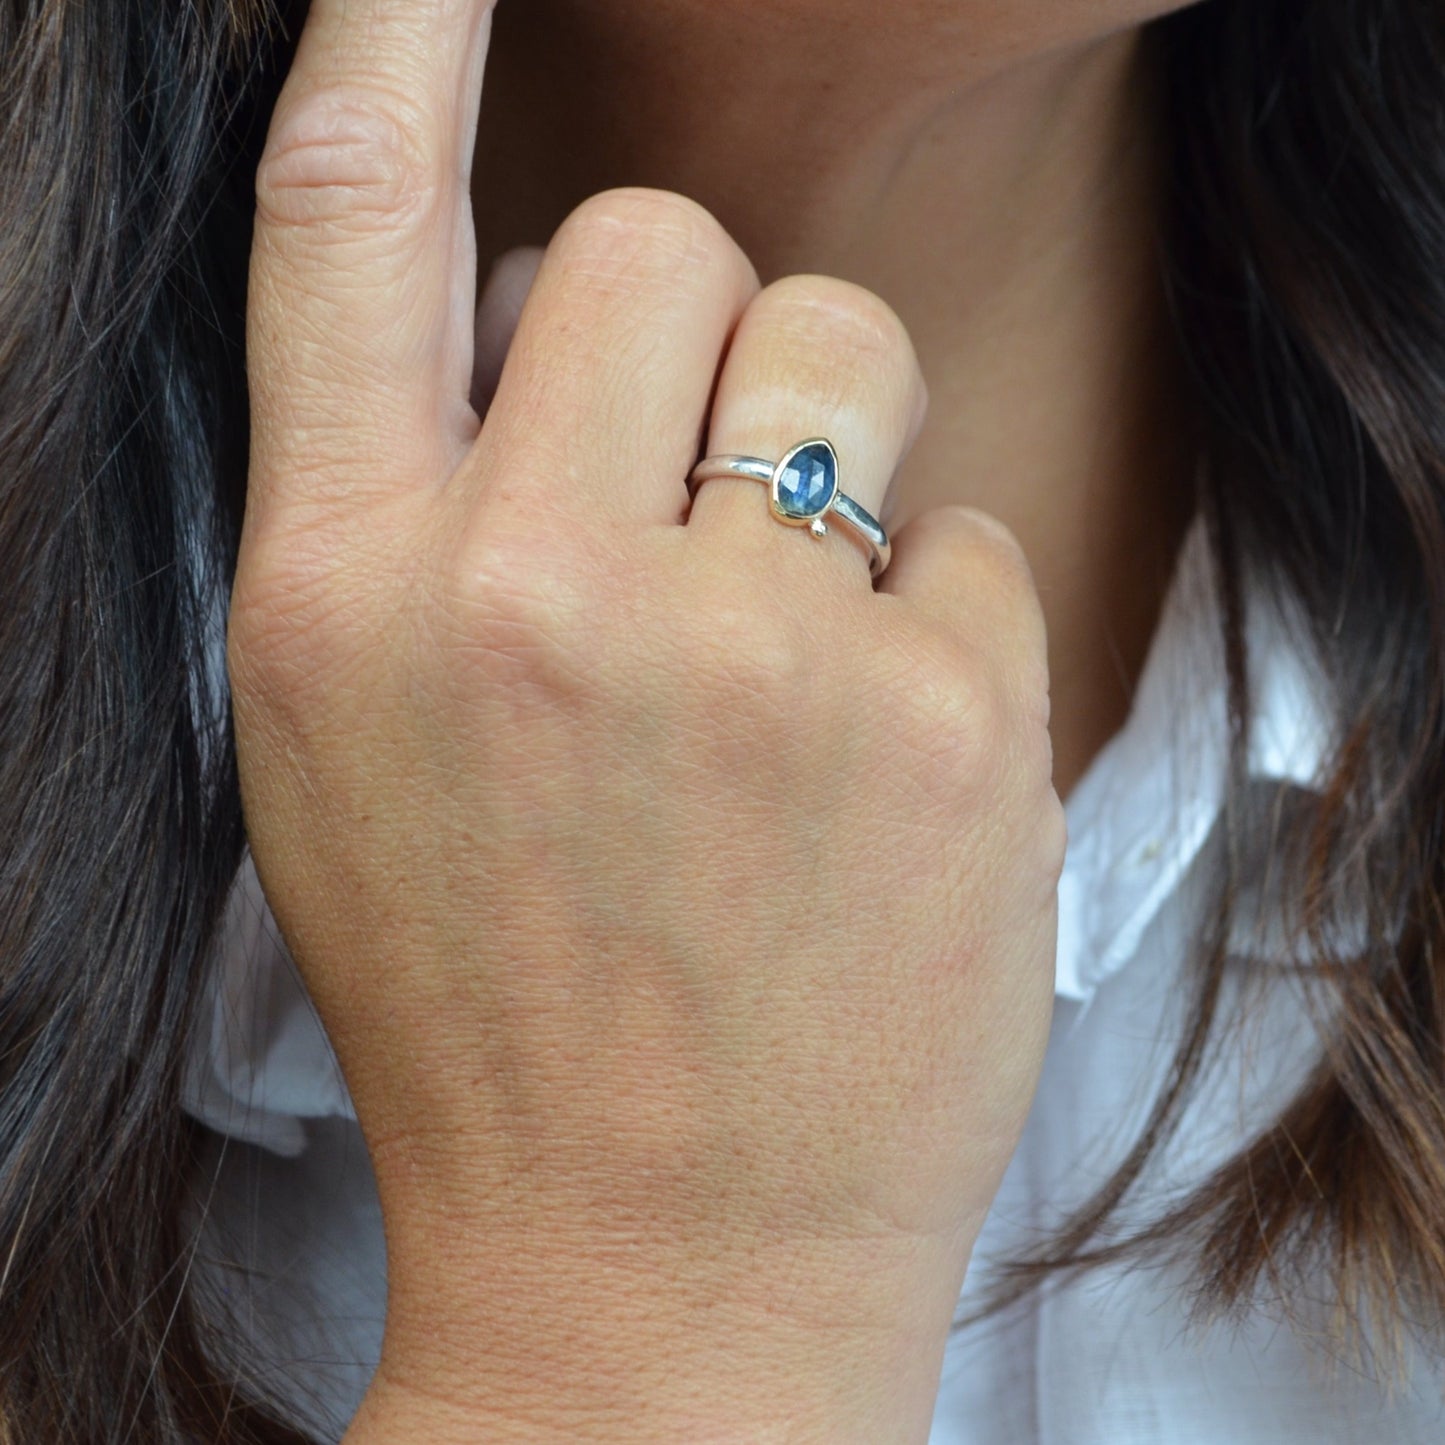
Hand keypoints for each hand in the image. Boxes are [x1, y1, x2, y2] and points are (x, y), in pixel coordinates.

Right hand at [232, 1, 1063, 1438]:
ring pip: (842, 342)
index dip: (385, 35)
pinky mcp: (951, 721)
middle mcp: (543, 595)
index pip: (349, 220)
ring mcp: (762, 656)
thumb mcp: (359, 754)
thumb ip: (422, 516)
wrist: (659, 1254)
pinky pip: (969, 532)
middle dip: (688, 327)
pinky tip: (869, 775)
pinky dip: (929, 622)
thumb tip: (536, 331)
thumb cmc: (497, 1004)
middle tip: (692, 494)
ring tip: (783, 644)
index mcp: (351, 599)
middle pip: (657, 240)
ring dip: (823, 446)